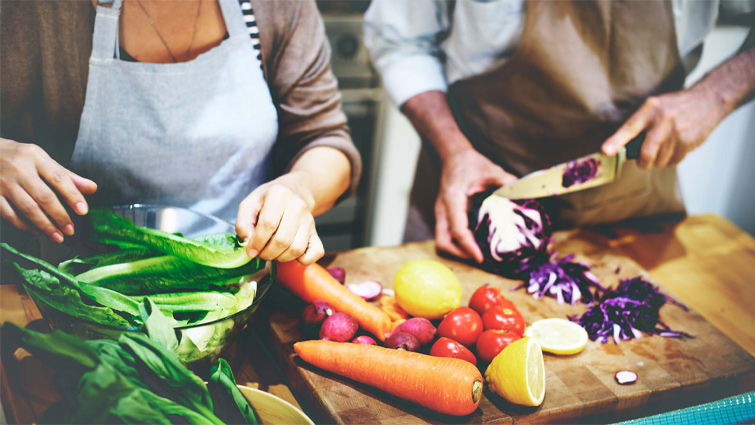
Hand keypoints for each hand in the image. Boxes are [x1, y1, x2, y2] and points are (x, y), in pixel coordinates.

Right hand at [0, 138, 96, 241]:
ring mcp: (3, 183)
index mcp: (36, 157)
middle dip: (60, 216)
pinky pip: (9, 214)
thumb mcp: (43, 160)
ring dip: (45, 226)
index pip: (59, 178)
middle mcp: (20, 169)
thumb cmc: (21, 158)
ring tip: (58, 237)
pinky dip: (24, 226)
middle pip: (44, 196)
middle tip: (71, 230)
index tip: (83, 211)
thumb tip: (93, 188)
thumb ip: (67, 176)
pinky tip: (36, 232)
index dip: (73, 195)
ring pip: (27, 208)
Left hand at [236, 173, 323, 264]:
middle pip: (283, 239)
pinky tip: (290, 254)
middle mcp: (297, 206)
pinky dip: (303, 260)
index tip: (250, 250)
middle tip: (260, 253)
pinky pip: (316, 252)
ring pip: (297, 248)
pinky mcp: (316, 232)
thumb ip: (243, 223)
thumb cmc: (268, 201)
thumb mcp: (249, 204)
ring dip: (281, 257)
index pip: (268, 224)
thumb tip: (248, 242)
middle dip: (267, 253)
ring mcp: (309, 220)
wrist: (293, 193)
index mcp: (279, 194)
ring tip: (272, 252)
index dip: (257, 242)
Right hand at [435, 148, 516, 262]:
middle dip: (459, 254)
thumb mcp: (490, 169)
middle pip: (443, 242)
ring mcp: (441, 213)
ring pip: (442, 241)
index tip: (480, 258)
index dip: (468, 246)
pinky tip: (474, 243)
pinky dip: (458, 243)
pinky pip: (447, 235)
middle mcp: (442, 209)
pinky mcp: (444, 215)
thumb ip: (505, 181)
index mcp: (452, 199)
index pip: (457, 229)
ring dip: (457, 251)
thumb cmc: (470, 162)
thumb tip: (521, 193)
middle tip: (479, 258)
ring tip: (477, 254)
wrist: (453, 156)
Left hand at [601, 86, 728, 167]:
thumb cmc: (675, 106)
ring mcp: (677, 132)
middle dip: (642, 162)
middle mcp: (662, 120)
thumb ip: (640, 124)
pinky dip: (671, 160)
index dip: (616, 141)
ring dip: (658, 160)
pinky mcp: (688, 142)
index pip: (629, 128)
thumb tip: (624, 148)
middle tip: (643, 161)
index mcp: (650, 109)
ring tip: (664, 148)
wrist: (708, 100)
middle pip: (646, 153)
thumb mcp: (655, 106)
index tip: (605, 151)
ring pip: (659, 161)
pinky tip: (676, 147)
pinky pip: (673, 162)